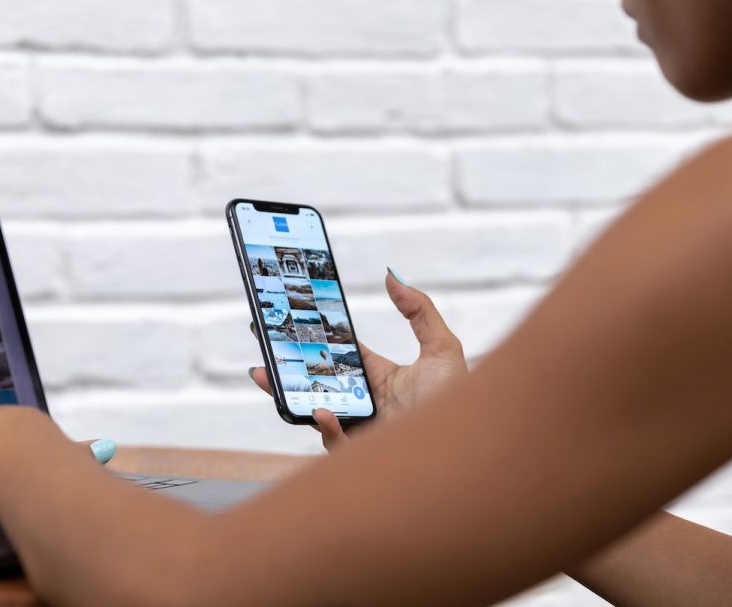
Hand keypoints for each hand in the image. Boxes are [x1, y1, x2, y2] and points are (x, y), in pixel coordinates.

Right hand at [250, 271, 466, 450]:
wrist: (469, 446)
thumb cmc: (458, 401)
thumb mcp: (441, 348)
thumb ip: (419, 309)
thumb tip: (392, 276)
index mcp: (379, 377)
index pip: (338, 356)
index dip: (313, 341)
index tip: (289, 323)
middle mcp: (365, 403)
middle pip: (316, 383)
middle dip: (285, 368)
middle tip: (262, 349)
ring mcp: (359, 428)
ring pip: (313, 412)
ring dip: (288, 394)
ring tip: (267, 375)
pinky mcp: (359, 453)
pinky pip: (332, 442)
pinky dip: (325, 427)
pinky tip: (321, 412)